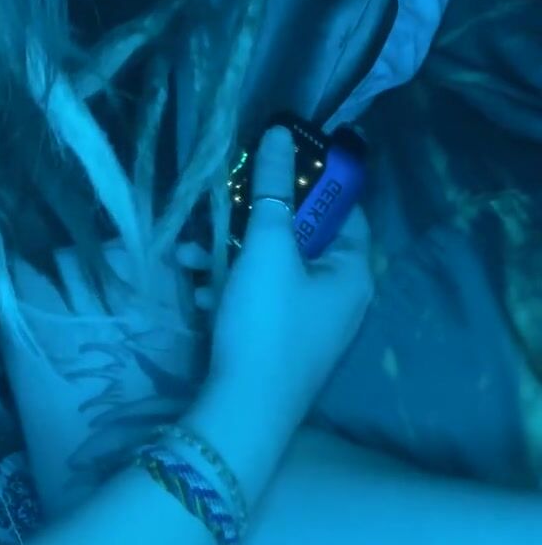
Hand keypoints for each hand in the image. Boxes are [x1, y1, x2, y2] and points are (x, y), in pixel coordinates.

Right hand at [176, 125, 374, 430]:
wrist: (243, 412)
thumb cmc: (267, 322)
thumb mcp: (267, 245)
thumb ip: (273, 186)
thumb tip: (281, 132)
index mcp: (352, 270)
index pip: (343, 208)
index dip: (311, 181)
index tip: (272, 163)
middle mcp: (340, 296)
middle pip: (302, 235)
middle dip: (254, 219)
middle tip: (223, 203)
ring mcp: (311, 322)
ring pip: (272, 266)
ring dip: (231, 253)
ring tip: (191, 253)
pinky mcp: (281, 342)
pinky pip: (260, 298)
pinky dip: (231, 286)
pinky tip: (199, 288)